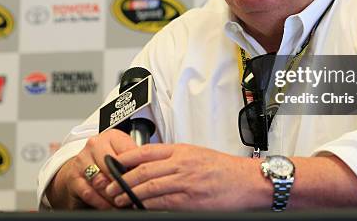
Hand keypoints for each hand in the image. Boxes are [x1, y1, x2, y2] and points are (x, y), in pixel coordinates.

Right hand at [46, 129, 137, 209]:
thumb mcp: (122, 155)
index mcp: (111, 137)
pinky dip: (102, 203)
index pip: (127, 152)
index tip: (145, 181)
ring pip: (101, 181)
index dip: (137, 169)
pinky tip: (111, 207)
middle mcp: (94, 145)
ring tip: (125, 203)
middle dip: (124, 184)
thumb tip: (150, 173)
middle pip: (112, 167)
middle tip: (135, 195)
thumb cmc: (106, 161)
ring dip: (114, 195)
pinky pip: (90, 193)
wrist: (81, 169)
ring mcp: (82, 160)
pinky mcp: (74, 177)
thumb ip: (135, 160)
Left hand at [105, 144, 270, 209]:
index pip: (146, 151)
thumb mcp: (197, 155)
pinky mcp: (190, 200)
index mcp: (182, 150)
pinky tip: (138, 207)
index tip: (113, 163)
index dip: (126, 157)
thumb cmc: (224, 169)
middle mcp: (181, 163)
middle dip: (122, 179)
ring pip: (149, 187)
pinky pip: (162, 202)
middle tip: (109, 186)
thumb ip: (175, 158)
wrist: (247, 181)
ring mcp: (185, 182)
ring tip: (118, 199)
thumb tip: (152, 166)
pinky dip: (147, 205)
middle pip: (143, 170)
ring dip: (130, 194)